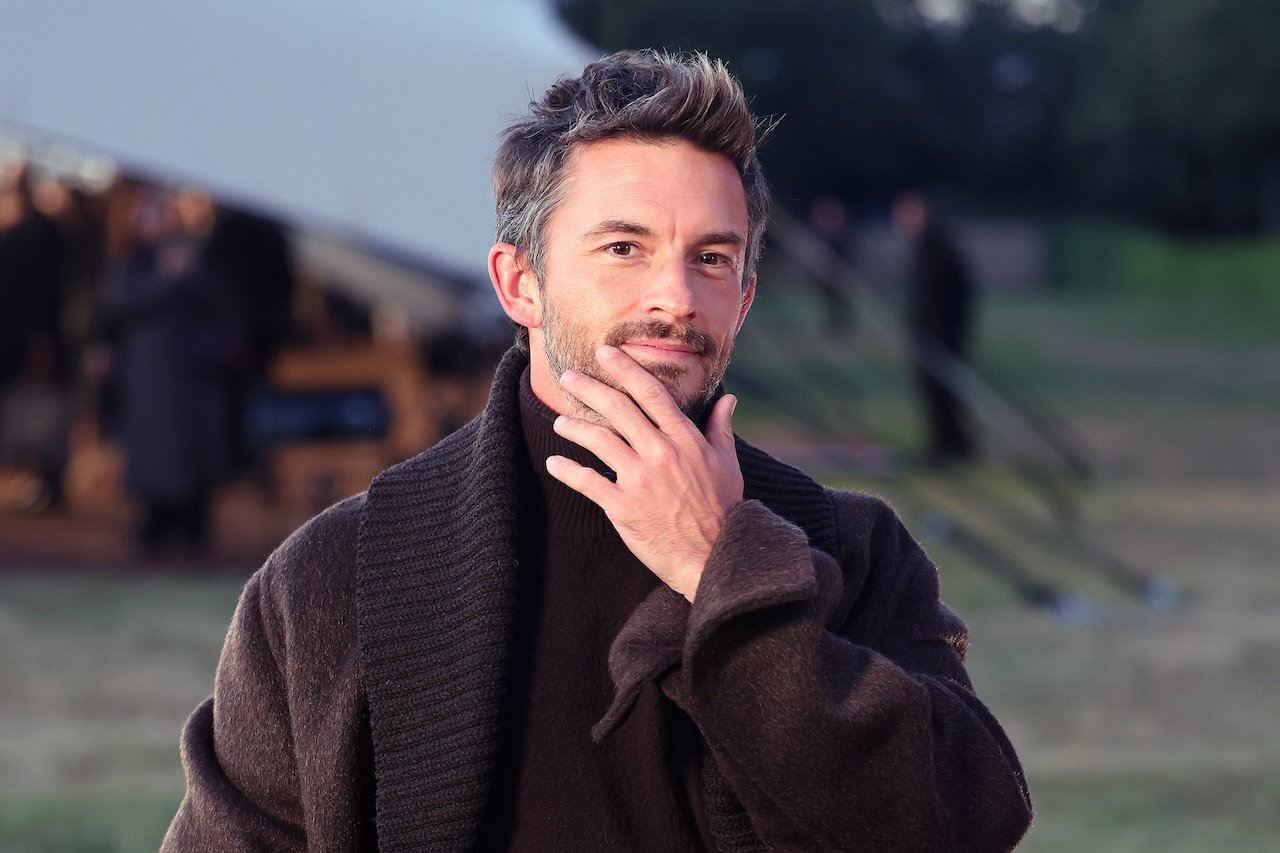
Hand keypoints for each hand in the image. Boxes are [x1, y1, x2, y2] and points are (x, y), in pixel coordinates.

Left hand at [546, 345, 741, 601]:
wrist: (715, 555)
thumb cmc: (724, 509)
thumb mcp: (728, 464)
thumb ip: (720, 428)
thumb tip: (727, 400)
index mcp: (684, 439)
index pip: (650, 393)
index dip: (625, 369)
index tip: (606, 353)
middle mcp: (659, 452)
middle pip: (618, 408)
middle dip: (589, 388)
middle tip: (568, 375)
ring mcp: (639, 479)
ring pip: (598, 440)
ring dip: (574, 427)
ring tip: (560, 421)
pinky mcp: (623, 507)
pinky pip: (588, 482)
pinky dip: (568, 471)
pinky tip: (555, 463)